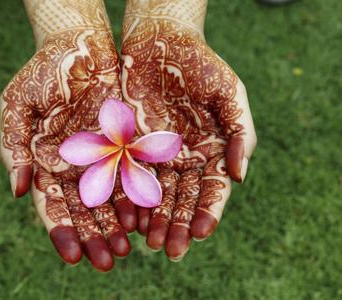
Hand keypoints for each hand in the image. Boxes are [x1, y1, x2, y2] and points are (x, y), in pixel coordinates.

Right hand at [0, 0, 133, 270]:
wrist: (80, 46)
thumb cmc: (42, 73)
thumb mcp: (18, 105)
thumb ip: (15, 147)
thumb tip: (18, 190)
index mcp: (46, 164)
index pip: (53, 206)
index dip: (62, 232)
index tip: (71, 257)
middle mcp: (74, 167)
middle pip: (84, 212)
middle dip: (94, 238)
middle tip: (106, 262)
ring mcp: (101, 158)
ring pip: (109, 200)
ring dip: (116, 226)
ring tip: (125, 250)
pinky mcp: (125, 145)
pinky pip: (131, 176)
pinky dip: (135, 198)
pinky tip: (141, 219)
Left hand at [121, 0, 256, 259]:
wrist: (161, 44)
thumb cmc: (201, 66)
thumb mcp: (230, 94)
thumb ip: (239, 134)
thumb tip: (239, 176)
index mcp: (212, 150)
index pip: (212, 189)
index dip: (209, 212)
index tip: (202, 233)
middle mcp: (185, 158)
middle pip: (184, 199)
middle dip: (179, 225)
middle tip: (172, 251)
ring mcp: (158, 154)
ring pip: (157, 194)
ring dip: (155, 220)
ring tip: (150, 243)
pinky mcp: (132, 146)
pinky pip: (132, 176)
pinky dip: (132, 197)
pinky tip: (131, 218)